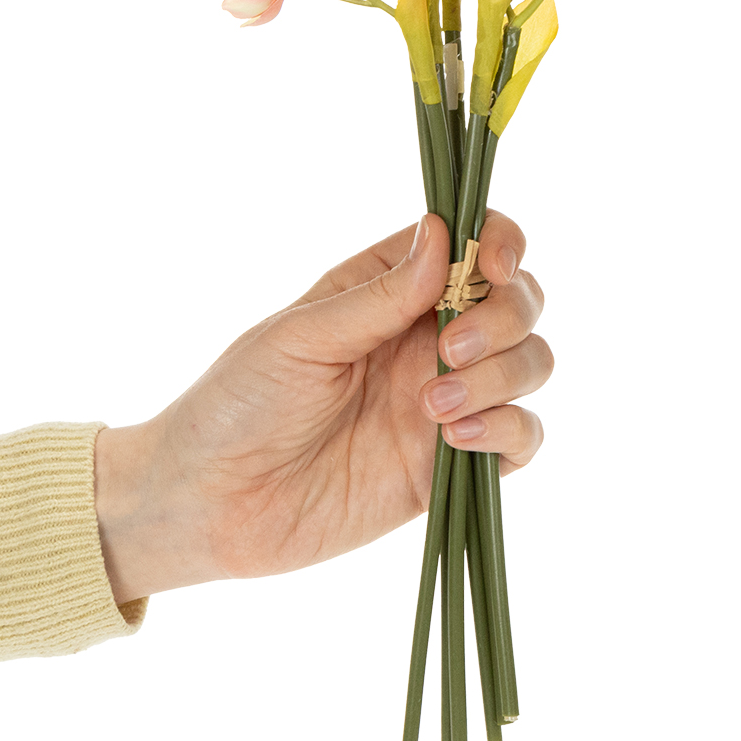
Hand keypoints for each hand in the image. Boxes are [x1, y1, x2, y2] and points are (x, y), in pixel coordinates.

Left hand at [93, 212, 550, 603]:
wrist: (210, 504)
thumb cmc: (238, 402)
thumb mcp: (301, 337)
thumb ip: (379, 296)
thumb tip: (445, 235)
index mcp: (392, 289)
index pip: (474, 243)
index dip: (500, 242)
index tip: (494, 264)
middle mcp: (429, 337)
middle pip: (519, 300)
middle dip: (505, 316)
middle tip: (449, 350)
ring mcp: (447, 398)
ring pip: (530, 363)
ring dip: (503, 375)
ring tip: (435, 406)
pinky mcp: (451, 462)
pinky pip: (522, 437)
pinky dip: (508, 430)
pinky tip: (454, 439)